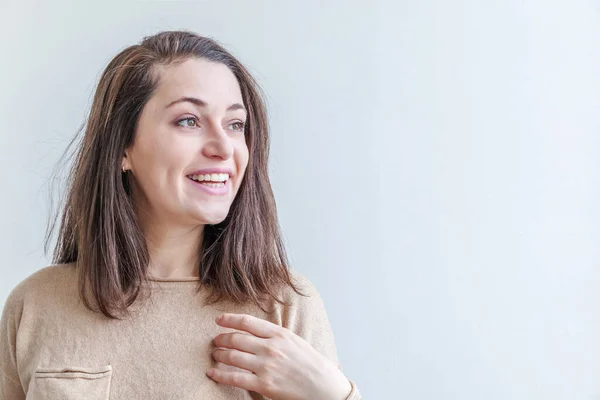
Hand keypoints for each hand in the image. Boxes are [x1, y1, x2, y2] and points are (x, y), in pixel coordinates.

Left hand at [207, 313, 351, 399]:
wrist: (323, 385)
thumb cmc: (309, 363)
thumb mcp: (293, 340)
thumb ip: (274, 335)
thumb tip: (253, 331)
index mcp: (278, 334)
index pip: (247, 322)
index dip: (229, 320)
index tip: (219, 320)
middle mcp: (270, 348)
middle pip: (236, 339)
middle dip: (222, 338)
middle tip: (216, 340)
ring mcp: (266, 366)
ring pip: (232, 356)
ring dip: (219, 354)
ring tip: (215, 354)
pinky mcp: (264, 384)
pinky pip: (235, 378)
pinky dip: (220, 375)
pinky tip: (212, 372)